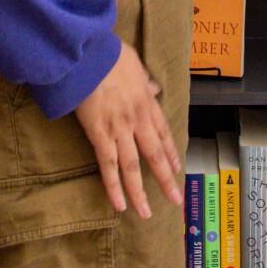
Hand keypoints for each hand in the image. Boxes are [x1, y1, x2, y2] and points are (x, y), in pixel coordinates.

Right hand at [72, 41, 180, 219]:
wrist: (89, 55)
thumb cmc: (109, 54)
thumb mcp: (135, 63)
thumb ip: (144, 80)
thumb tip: (154, 88)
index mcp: (147, 101)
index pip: (163, 132)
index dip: (170, 152)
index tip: (177, 167)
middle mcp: (138, 120)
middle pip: (154, 155)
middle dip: (166, 179)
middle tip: (176, 200)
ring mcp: (120, 130)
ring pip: (132, 167)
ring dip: (141, 192)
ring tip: (146, 213)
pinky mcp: (100, 135)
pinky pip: (108, 166)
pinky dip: (114, 187)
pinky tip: (120, 205)